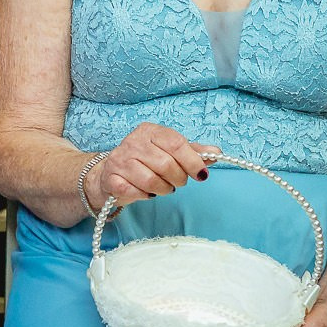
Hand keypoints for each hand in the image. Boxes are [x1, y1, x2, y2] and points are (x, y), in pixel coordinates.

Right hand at [93, 123, 217, 210]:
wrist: (110, 174)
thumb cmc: (145, 162)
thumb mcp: (169, 152)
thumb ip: (192, 152)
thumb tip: (216, 151)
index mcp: (150, 131)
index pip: (176, 143)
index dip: (192, 161)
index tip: (201, 174)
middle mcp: (133, 142)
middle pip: (167, 164)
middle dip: (178, 179)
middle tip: (176, 181)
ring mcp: (120, 160)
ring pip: (152, 181)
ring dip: (163, 189)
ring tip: (162, 187)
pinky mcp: (111, 179)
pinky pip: (135, 192)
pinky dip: (145, 196)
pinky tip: (145, 192)